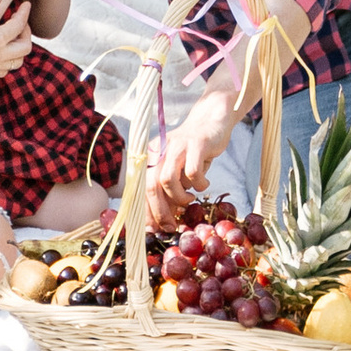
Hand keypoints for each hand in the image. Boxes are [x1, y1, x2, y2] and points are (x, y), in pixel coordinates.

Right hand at [0, 0, 35, 83]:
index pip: (19, 25)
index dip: (24, 13)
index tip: (26, 4)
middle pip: (25, 48)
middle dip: (26, 33)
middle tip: (19, 22)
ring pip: (18, 62)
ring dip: (20, 49)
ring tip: (12, 36)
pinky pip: (6, 69)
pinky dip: (10, 60)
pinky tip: (1, 49)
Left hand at [144, 84, 236, 229]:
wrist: (210, 121)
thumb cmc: (190, 152)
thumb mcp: (175, 171)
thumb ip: (166, 192)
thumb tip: (158, 225)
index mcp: (150, 156)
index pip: (140, 188)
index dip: (146, 212)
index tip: (155, 229)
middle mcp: (159, 149)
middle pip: (151, 185)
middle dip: (160, 211)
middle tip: (171, 226)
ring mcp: (177, 145)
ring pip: (168, 179)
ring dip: (179, 198)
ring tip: (189, 200)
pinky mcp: (196, 143)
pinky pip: (193, 172)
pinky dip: (199, 185)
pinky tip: (203, 184)